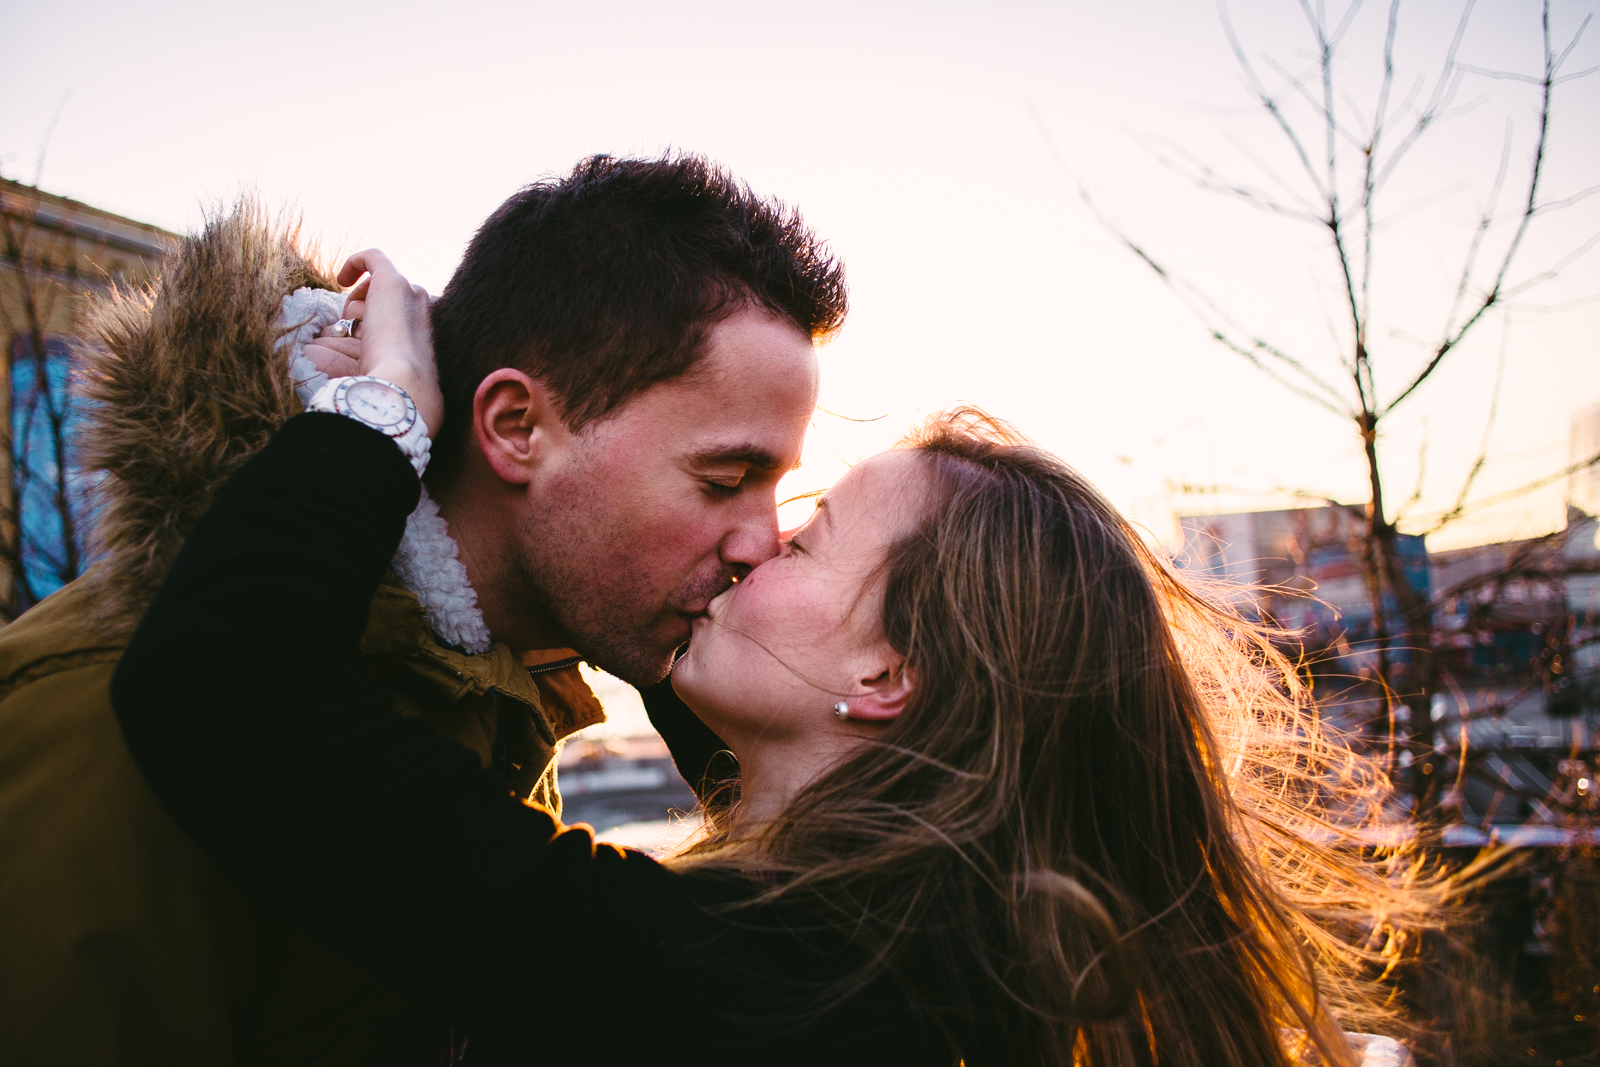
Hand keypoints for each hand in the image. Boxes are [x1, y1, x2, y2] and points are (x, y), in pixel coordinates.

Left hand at [308, 249, 442, 435]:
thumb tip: (327, 360)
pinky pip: (372, 257)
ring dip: (358, 303)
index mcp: (422, 332)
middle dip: (367, 312)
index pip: (397, 318)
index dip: (374, 324)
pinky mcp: (392, 281)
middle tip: (357, 334)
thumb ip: (369, 366)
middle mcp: (420, 308)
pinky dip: (354, 263)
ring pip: (376, 285)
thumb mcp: (382, 380)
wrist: (405, 385)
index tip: (360, 341)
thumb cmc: (392, 391)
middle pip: (387, 299)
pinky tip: (340, 279)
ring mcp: (409, 293)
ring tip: (356, 327)